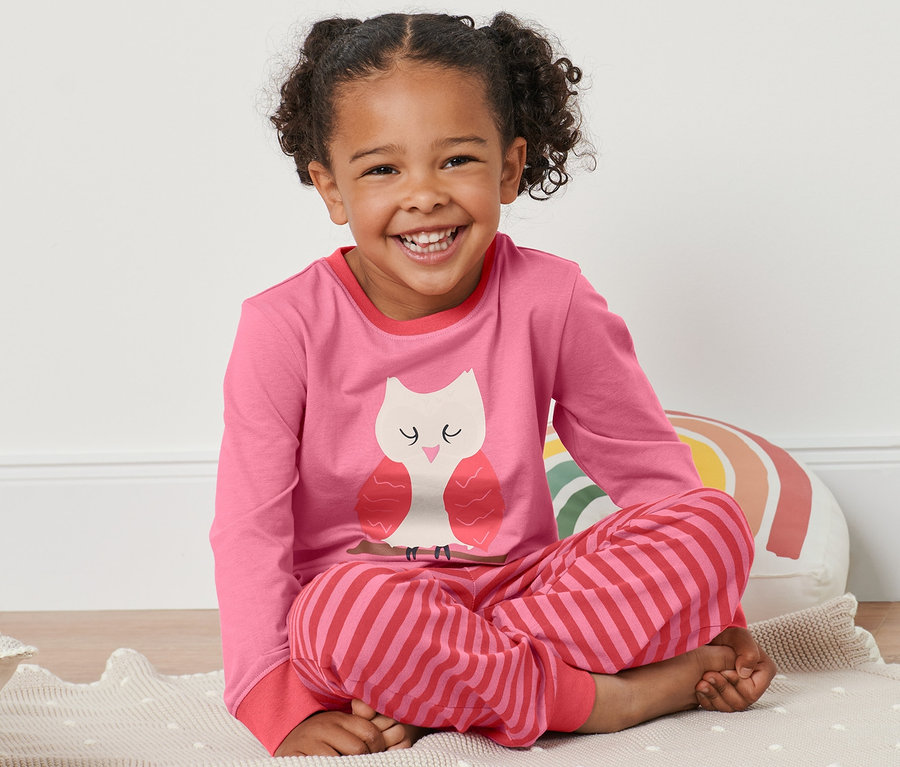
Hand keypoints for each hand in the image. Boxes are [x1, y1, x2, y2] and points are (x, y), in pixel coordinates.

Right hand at [273, 700, 412, 756]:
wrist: (287, 743)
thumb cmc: (320, 738)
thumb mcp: (339, 728)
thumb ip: (360, 728)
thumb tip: (398, 732)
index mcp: (339, 718)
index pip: (369, 732)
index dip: (379, 747)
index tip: (380, 755)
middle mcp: (325, 726)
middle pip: (359, 747)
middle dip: (367, 759)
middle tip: (367, 761)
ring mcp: (311, 741)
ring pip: (344, 759)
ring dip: (351, 763)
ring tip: (350, 762)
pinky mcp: (298, 755)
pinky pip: (326, 763)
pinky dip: (336, 765)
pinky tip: (337, 764)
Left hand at [696, 627, 776, 711]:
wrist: (706, 639)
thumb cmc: (725, 635)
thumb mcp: (737, 636)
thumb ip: (747, 651)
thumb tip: (745, 672)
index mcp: (762, 671)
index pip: (753, 691)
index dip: (737, 683)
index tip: (723, 670)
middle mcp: (753, 685)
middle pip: (741, 702)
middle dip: (722, 688)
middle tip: (707, 674)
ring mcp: (738, 693)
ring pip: (729, 707)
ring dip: (713, 695)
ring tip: (701, 681)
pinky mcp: (724, 697)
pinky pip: (717, 708)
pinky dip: (706, 700)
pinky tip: (698, 688)